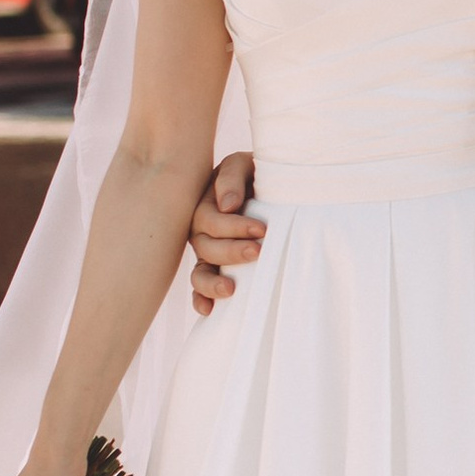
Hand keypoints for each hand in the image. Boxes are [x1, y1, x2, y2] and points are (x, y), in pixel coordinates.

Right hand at [189, 151, 263, 314]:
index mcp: (206, 205)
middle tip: (258, 251)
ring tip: (231, 289)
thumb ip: (232, 177)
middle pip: (205, 247)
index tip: (261, 229)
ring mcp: (208, 252)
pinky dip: (202, 299)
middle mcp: (202, 231)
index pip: (209, 221)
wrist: (274, 183)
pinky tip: (209, 311)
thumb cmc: (257, 172)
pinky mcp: (217, 268)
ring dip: (212, 283)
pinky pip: (201, 286)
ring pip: (200, 271)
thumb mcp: (244, 164)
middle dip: (231, 252)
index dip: (232, 227)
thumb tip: (227, 205)